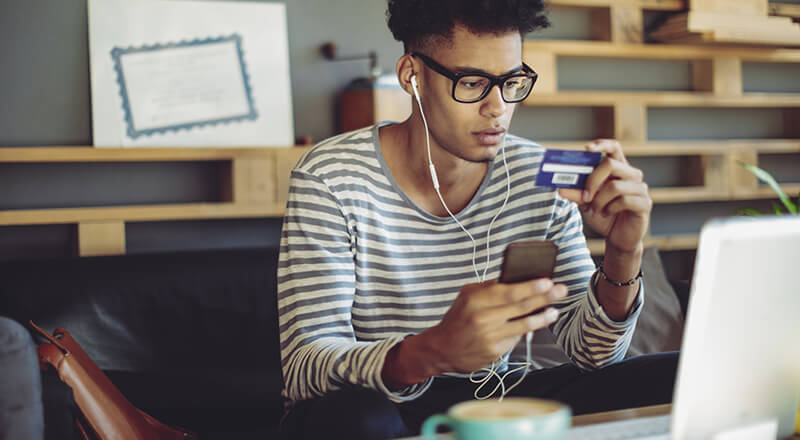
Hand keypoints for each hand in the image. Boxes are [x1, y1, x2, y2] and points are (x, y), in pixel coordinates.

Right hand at [424, 278, 566, 373]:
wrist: (442, 349)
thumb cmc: (457, 318)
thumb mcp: (466, 296)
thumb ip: (489, 288)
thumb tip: (516, 279)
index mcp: (474, 300)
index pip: (508, 292)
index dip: (530, 286)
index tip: (547, 281)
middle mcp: (482, 319)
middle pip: (520, 306)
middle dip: (544, 297)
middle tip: (560, 290)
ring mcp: (489, 337)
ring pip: (523, 325)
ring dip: (542, 317)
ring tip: (554, 311)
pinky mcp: (494, 352)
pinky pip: (515, 339)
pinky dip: (525, 330)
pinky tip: (533, 324)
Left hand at [558, 139, 650, 252]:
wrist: (618, 238)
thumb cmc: (604, 216)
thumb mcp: (586, 204)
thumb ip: (576, 193)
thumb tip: (560, 188)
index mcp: (618, 169)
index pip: (614, 147)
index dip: (602, 144)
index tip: (586, 148)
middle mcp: (632, 175)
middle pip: (611, 164)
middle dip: (592, 180)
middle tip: (585, 197)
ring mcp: (640, 189)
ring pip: (615, 186)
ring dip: (599, 201)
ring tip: (595, 210)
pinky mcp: (645, 204)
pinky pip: (624, 201)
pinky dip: (610, 209)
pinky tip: (607, 214)